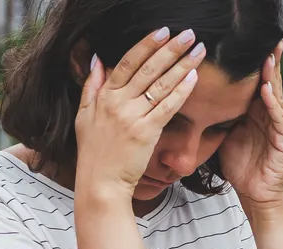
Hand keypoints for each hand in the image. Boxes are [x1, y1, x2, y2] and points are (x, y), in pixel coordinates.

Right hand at [75, 27, 205, 198]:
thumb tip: (96, 60)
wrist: (100, 183)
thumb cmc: (94, 153)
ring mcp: (132, 117)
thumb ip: (90, 86)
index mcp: (104, 97)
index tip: (162, 32)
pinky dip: (181, 90)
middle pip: (148, 68)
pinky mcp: (146, 133)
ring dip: (182, 65)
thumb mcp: (83, 116)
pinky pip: (167, 107)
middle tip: (189, 35)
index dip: (146, 44)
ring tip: (199, 51)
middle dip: (171, 49)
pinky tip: (194, 77)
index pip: (127, 62)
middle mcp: (118, 103)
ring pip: (161, 84)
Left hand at [219, 39, 282, 217]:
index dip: (254, 64)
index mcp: (257, 112)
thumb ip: (219, 116)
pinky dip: (272, 102)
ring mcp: (280, 125)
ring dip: (272, 76)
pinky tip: (266, 89)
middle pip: (271, 82)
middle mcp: (271, 114)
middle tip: (269, 39)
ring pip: (276, 95)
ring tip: (268, 57)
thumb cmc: (242, 167)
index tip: (248, 44)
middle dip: (270, 60)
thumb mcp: (226, 136)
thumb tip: (195, 101)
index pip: (257, 81)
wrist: (256, 195)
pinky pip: (279, 117)